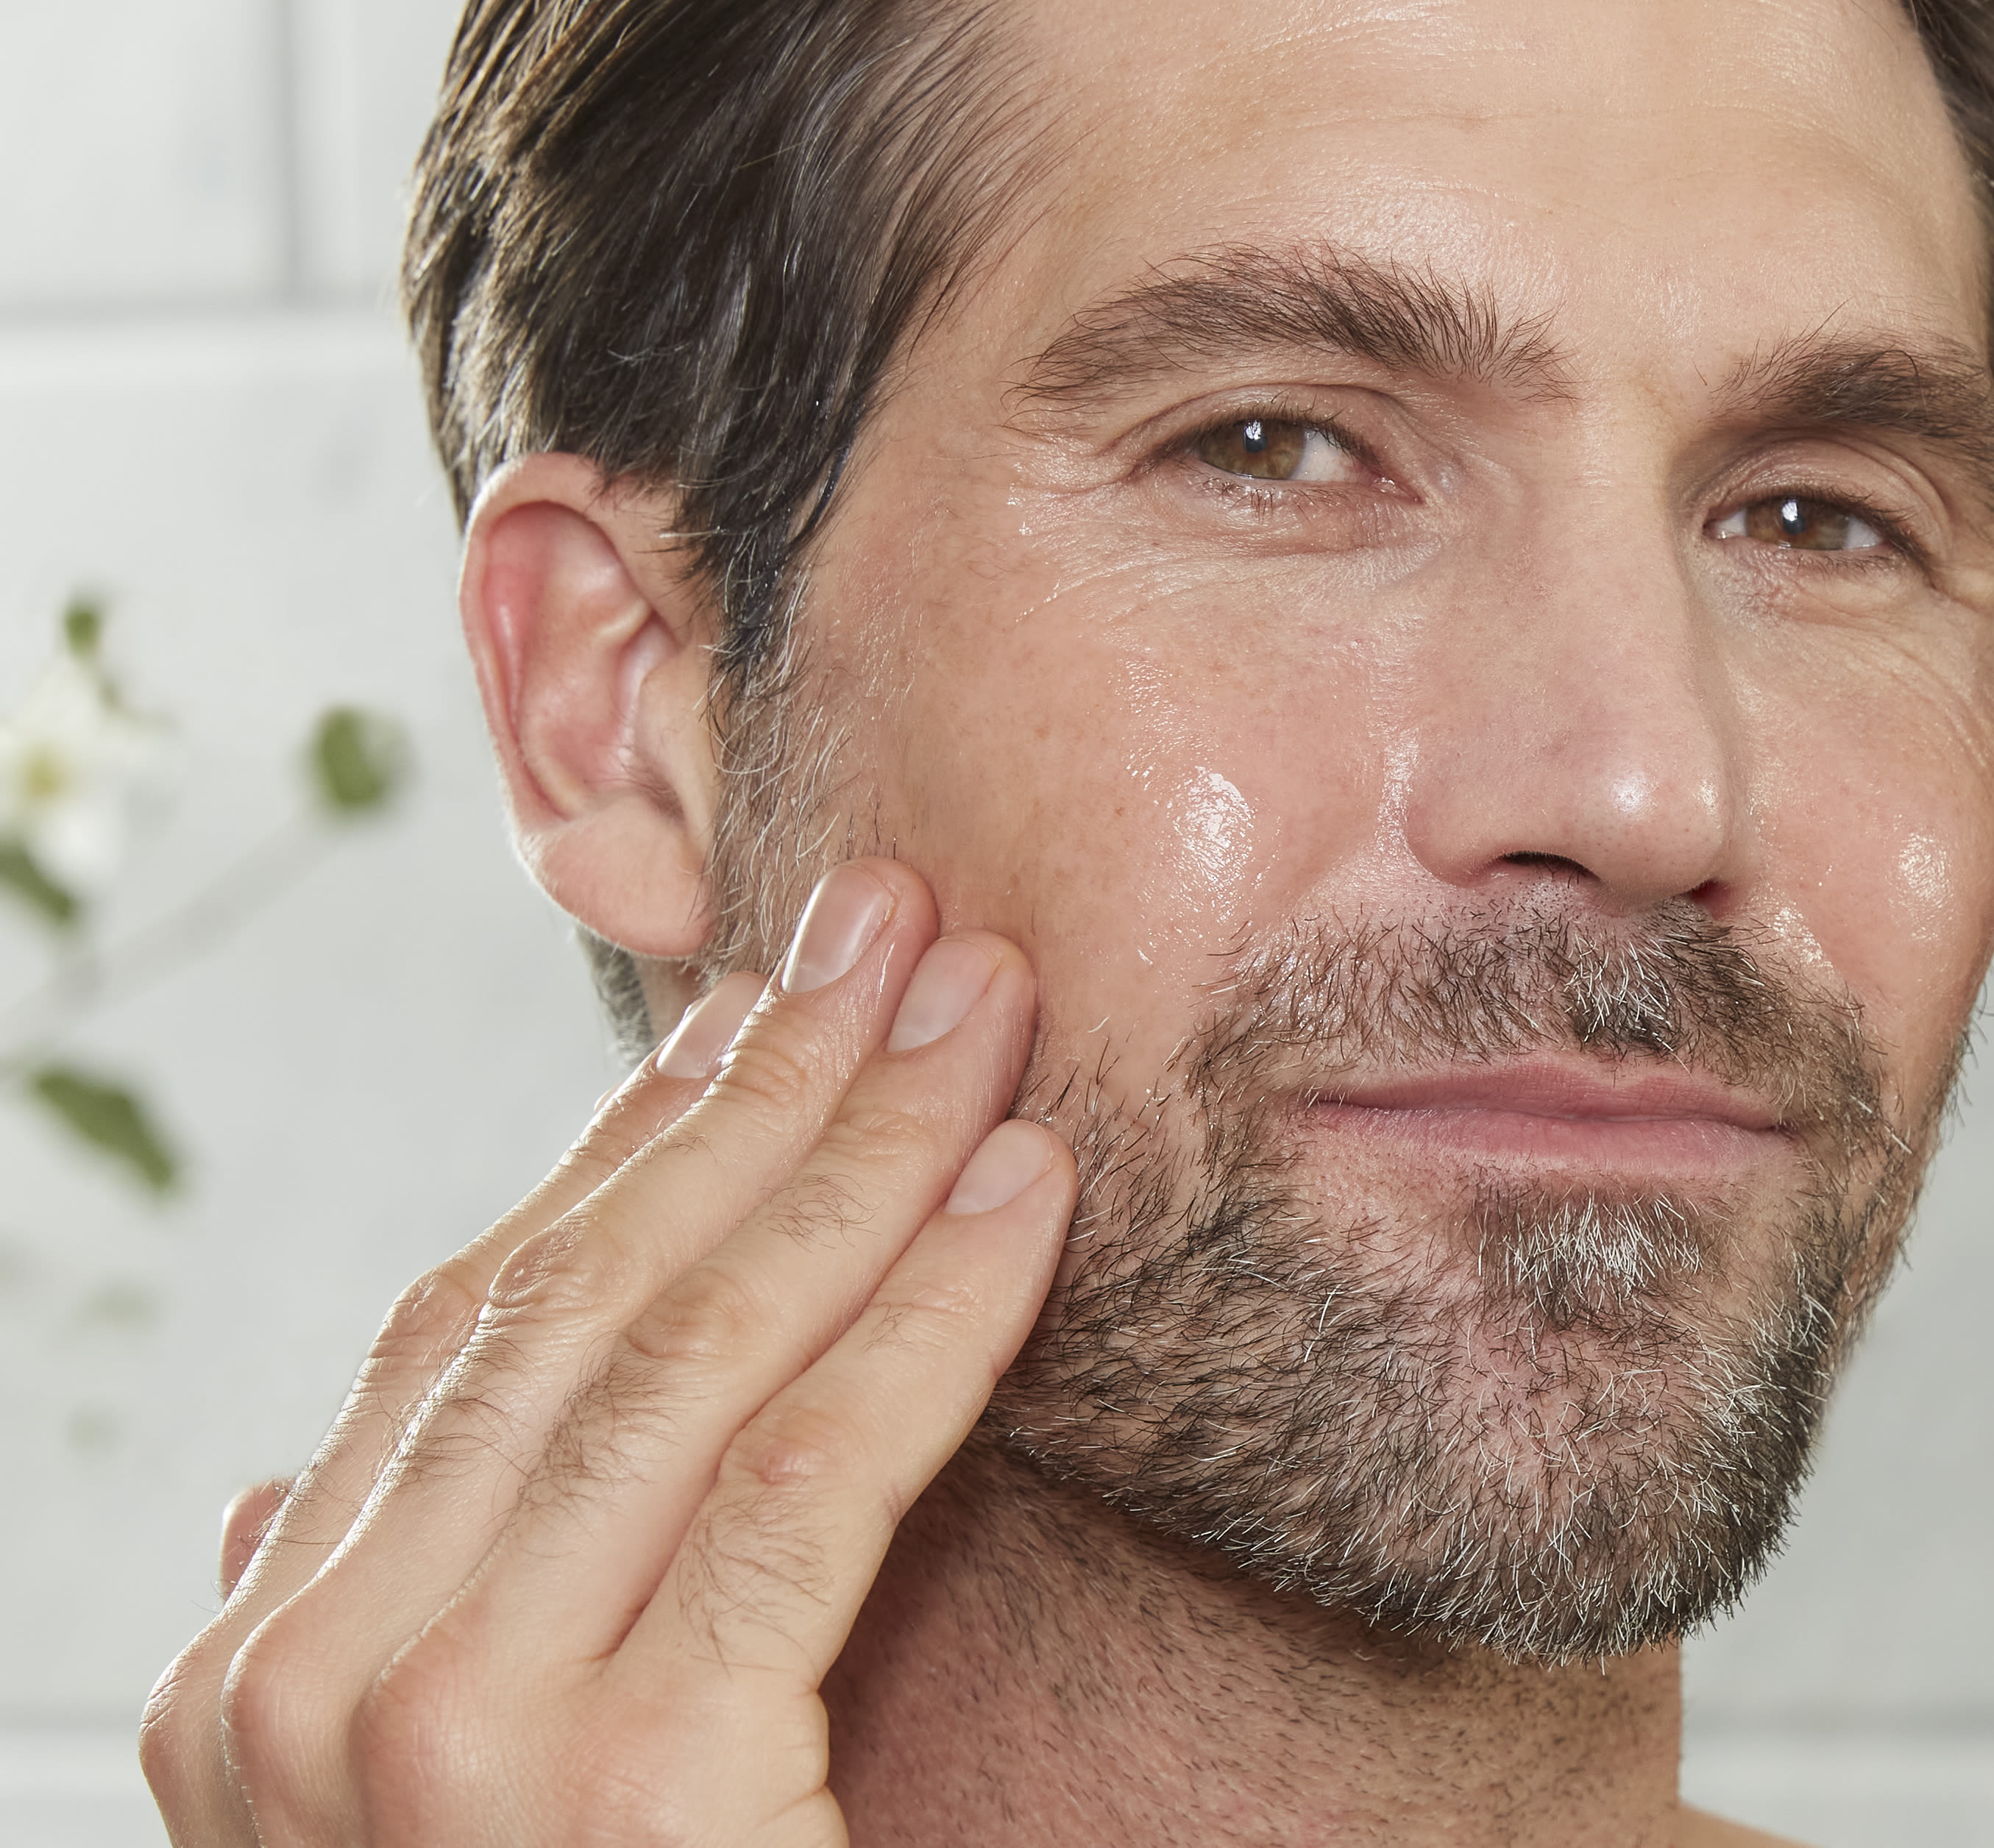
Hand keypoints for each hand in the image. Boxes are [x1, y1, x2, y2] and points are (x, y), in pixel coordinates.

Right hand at [142, 860, 1074, 1844]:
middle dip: (765, 1092)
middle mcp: (312, 1693)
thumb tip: (281, 1493)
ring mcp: (441, 1750)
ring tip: (987, 1013)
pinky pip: (809, 1485)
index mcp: (265, 1676)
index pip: (480, 1324)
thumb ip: (396, 1623)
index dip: (638, 1137)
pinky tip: (1030, 1192)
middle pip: (586, 1304)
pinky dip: (930, 1317)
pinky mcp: (621, 1798)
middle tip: (901, 931)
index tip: (766, 997)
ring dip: (864, 1157)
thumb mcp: (468, 1777)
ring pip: (695, 1361)